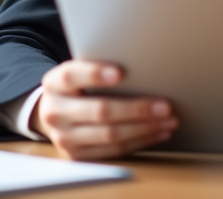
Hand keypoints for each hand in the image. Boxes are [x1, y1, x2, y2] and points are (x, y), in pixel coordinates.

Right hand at [31, 60, 178, 159]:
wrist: (53, 113)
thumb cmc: (77, 86)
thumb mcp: (79, 71)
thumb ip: (99, 69)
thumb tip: (141, 66)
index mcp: (54, 83)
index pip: (72, 76)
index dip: (96, 74)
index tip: (121, 72)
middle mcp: (55, 112)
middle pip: (100, 111)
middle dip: (137, 109)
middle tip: (165, 105)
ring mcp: (64, 138)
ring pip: (110, 135)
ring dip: (145, 128)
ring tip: (169, 120)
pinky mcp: (77, 156)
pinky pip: (114, 151)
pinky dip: (140, 141)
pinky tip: (158, 132)